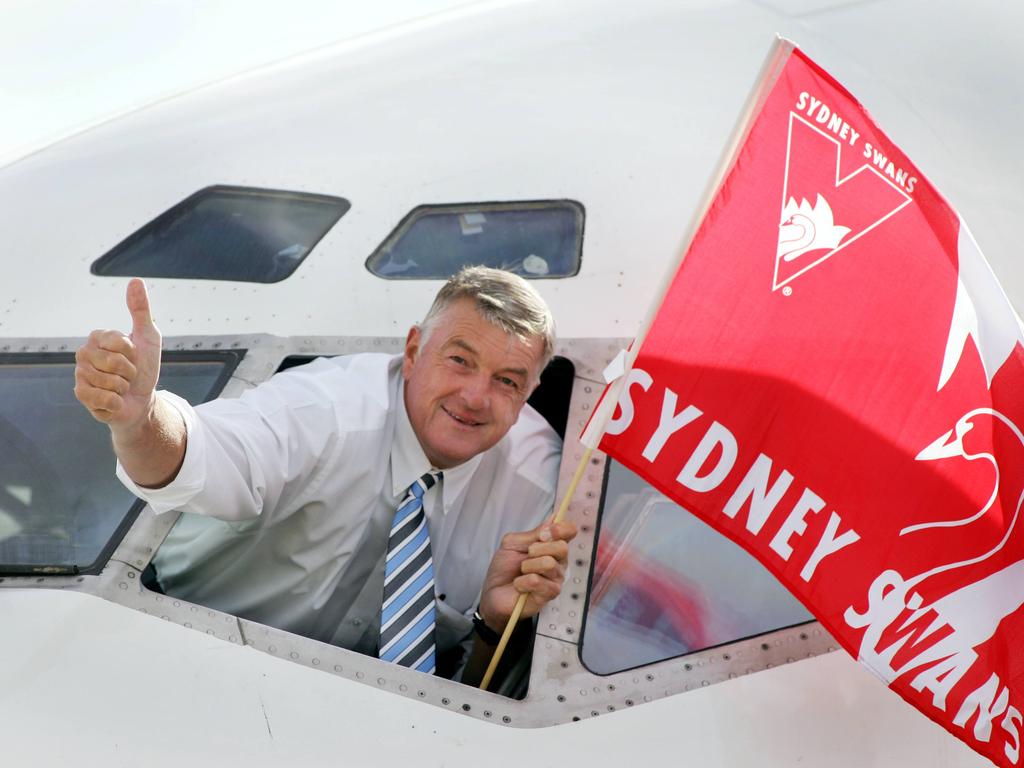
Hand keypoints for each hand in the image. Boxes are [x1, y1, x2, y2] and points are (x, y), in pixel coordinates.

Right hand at [74, 278, 162, 431]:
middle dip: (129, 371)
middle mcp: (84, 353)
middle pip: (112, 362)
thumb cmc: (144, 367)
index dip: (132, 352)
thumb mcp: (149, 337)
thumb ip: (141, 309)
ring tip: (122, 386)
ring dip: (123, 387)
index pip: (117, 340)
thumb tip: (135, 280)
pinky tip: (115, 400)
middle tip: (128, 374)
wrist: (143, 399)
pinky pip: (102, 398)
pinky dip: (116, 402)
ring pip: (108, 381)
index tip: (134, 355)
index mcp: (98, 337)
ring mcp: (80, 374)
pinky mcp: (81, 395)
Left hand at [478, 518, 578, 632]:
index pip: (570, 531)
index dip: (561, 529)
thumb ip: (533, 534)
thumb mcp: (513, 544)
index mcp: (552, 546)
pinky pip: (537, 581)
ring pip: (549, 564)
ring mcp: (556, 579)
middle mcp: (559, 561)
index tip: (543, 534)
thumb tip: (553, 518)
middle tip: (527, 555)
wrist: (493, 592)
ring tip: (521, 572)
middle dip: (538, 548)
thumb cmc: (504, 568)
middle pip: (562, 547)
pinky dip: (522, 581)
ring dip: (528, 566)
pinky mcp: (549, 595)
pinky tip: (519, 585)